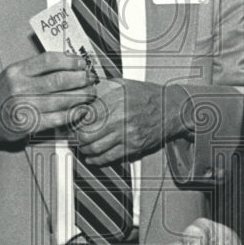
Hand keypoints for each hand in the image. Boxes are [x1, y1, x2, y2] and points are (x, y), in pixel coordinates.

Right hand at [0, 52, 95, 144]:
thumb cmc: (3, 93)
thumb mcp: (14, 73)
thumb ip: (37, 68)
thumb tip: (70, 62)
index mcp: (17, 71)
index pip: (49, 60)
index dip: (70, 61)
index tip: (82, 63)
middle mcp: (19, 88)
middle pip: (59, 80)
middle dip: (81, 78)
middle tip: (91, 78)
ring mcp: (24, 107)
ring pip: (61, 100)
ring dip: (81, 96)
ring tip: (90, 93)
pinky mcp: (29, 125)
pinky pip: (57, 118)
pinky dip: (73, 113)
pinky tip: (81, 109)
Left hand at [72, 80, 190, 165]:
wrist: (171, 108)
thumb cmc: (149, 95)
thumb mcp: (124, 84)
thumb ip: (103, 89)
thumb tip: (84, 94)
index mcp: (116, 100)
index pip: (85, 114)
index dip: (75, 120)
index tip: (72, 120)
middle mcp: (121, 118)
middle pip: (87, 134)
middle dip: (77, 137)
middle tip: (74, 135)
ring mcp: (127, 134)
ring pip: (96, 148)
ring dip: (84, 149)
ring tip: (82, 146)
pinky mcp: (133, 147)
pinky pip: (109, 157)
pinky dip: (97, 159)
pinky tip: (92, 156)